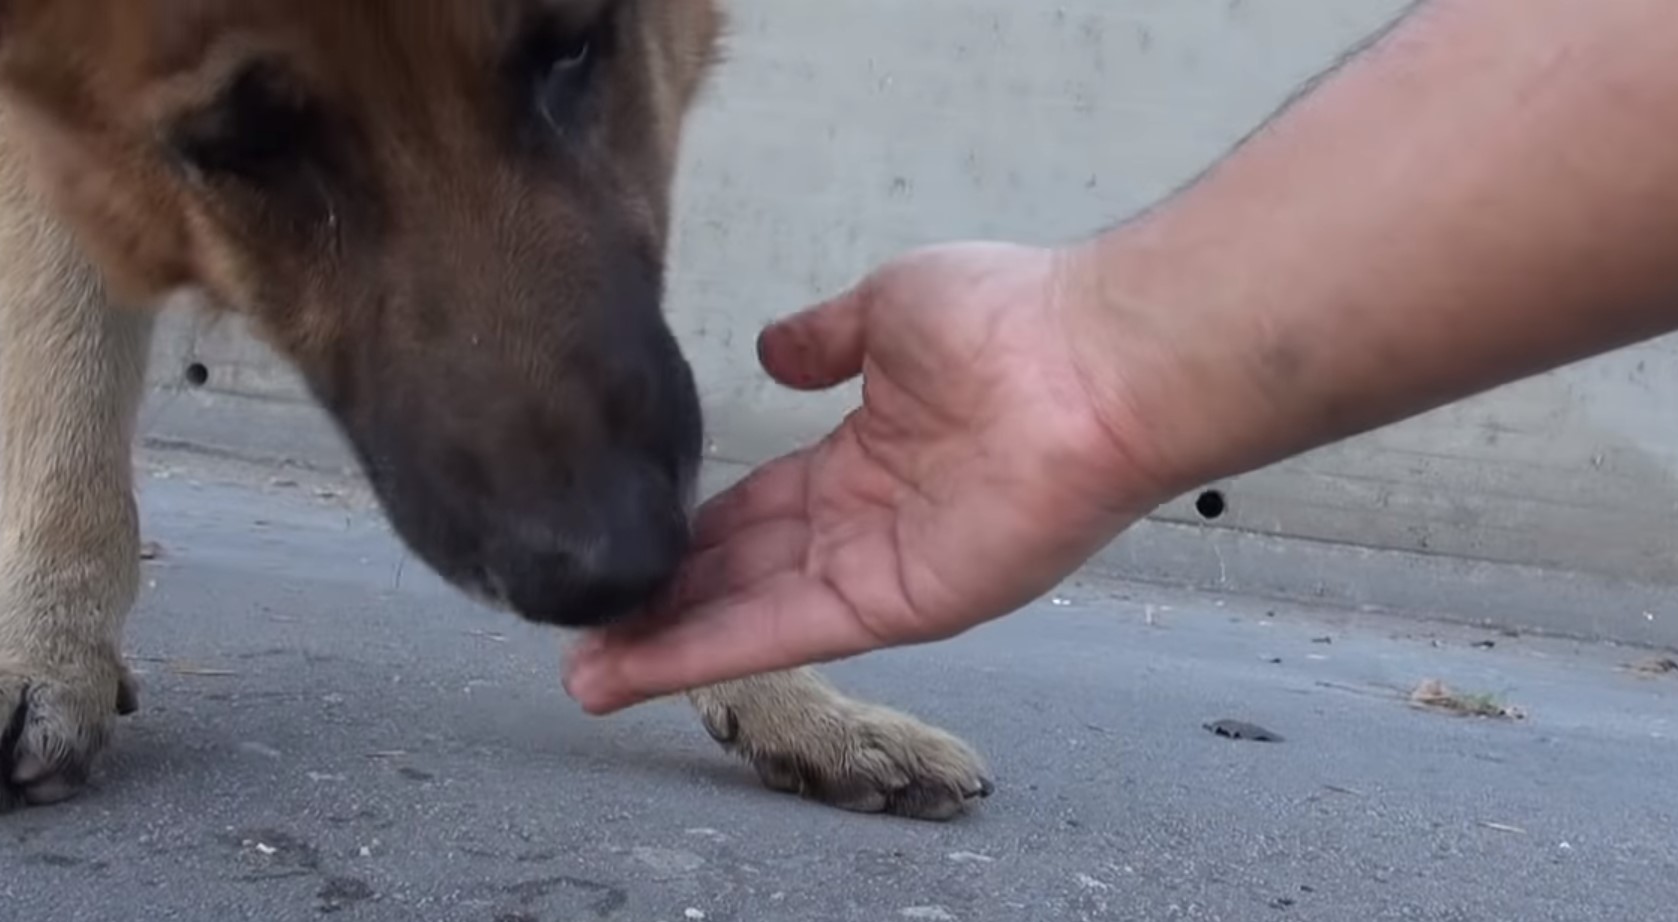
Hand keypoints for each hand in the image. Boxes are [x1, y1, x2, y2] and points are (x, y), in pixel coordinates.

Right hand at [561, 241, 1166, 713]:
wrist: (1092, 359)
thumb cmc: (1012, 318)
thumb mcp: (889, 306)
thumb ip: (825, 338)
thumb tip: (771, 351)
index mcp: (866, 454)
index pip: (759, 506)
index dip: (691, 531)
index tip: (627, 543)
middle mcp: (867, 520)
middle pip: (743, 571)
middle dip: (665, 601)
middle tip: (584, 626)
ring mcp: (881, 567)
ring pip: (749, 614)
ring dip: (667, 646)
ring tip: (585, 673)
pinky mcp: (897, 604)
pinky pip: (784, 632)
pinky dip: (706, 654)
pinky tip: (636, 669)